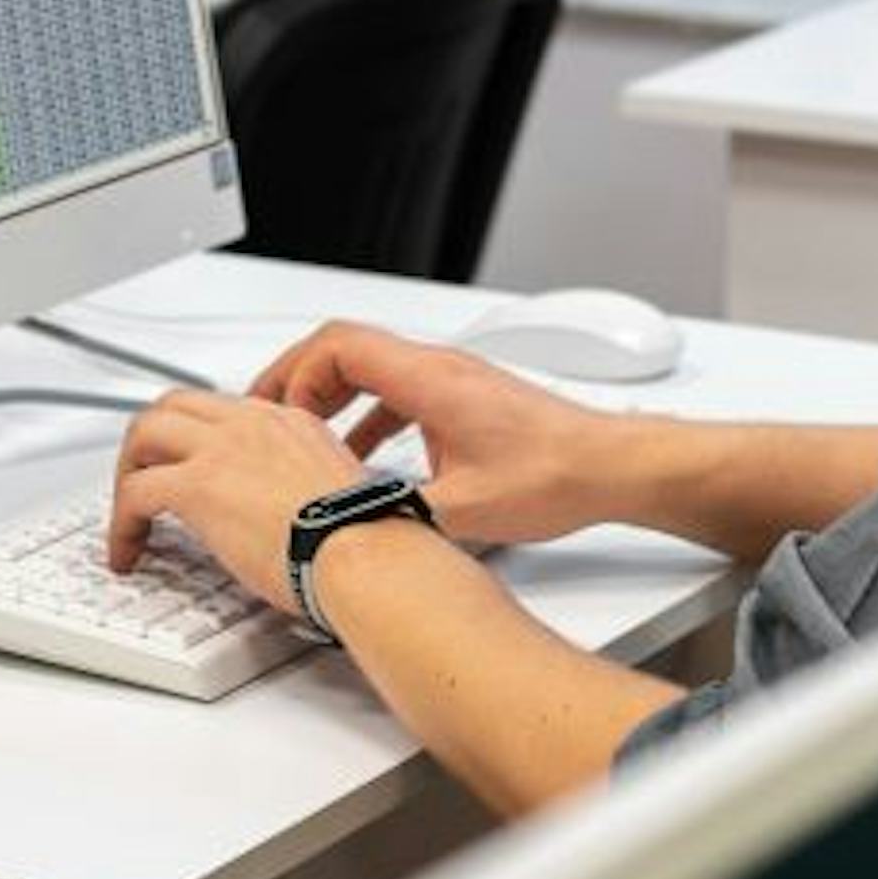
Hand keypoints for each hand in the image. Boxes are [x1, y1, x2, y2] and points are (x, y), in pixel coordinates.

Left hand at [105, 388, 365, 611]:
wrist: (365, 554)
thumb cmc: (364, 540)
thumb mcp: (333, 492)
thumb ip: (301, 487)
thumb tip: (284, 515)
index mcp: (287, 421)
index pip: (220, 413)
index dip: (192, 441)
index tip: (183, 469)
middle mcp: (251, 424)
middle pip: (173, 406)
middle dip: (147, 443)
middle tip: (139, 481)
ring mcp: (222, 449)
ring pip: (145, 433)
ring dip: (127, 474)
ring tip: (126, 516)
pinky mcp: (198, 485)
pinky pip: (135, 493)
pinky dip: (121, 523)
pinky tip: (127, 552)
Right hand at [251, 320, 619, 547]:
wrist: (608, 465)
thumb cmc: (554, 474)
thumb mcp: (464, 511)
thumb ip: (398, 516)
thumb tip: (352, 531)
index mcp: (430, 381)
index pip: (338, 347)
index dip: (295, 375)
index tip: (278, 413)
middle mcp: (439, 368)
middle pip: (346, 349)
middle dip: (300, 380)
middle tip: (269, 414)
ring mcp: (453, 380)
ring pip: (372, 368)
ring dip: (333, 397)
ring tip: (306, 435)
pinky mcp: (465, 398)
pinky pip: (398, 390)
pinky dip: (368, 415)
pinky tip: (364, 456)